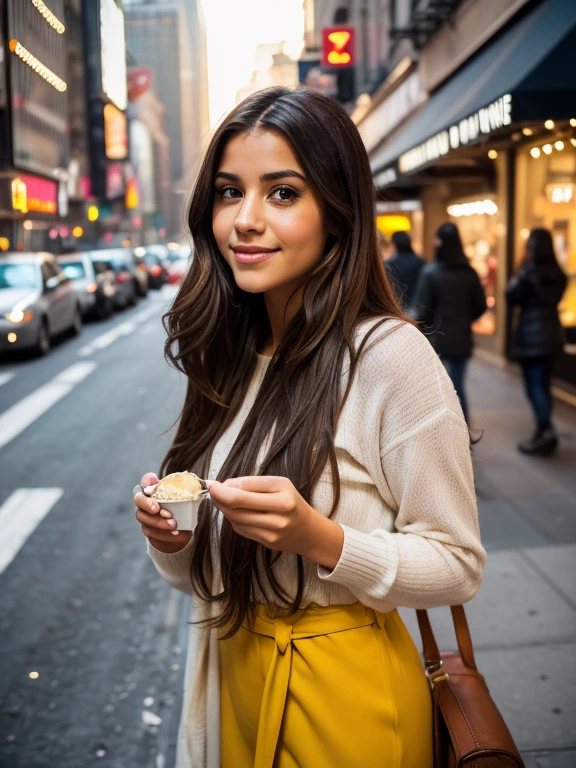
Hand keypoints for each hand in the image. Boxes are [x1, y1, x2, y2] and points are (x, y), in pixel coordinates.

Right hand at [134, 472, 191, 553]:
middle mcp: (145, 502)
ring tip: (174, 524)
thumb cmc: (182, 507)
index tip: (153, 483)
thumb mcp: (186, 498)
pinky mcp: (148, 530)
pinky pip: (152, 534)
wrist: (179, 528)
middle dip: (147, 503)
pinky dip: (165, 535)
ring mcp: (144, 517)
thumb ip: (191, 491)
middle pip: (138, 499)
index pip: (146, 481)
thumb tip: (208, 485)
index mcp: (155, 490)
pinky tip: (177, 534)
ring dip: (159, 522)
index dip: (147, 481)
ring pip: (144, 519)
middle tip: (157, 508)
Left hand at [209, 476, 343, 568]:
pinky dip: (233, 520)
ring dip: (224, 509)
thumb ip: (252, 484)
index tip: (213, 484)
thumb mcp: (278, 485)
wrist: (308, 531)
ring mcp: (273, 530)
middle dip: (219, 497)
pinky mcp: (267, 542)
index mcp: (283, 493)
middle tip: (212, 492)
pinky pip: (241, 529)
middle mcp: (280, 512)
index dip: (224, 487)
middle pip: (238, 504)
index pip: (245, 488)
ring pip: (236, 518)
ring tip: (221, 500)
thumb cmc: (290, 502)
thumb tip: (225, 485)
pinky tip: (234, 512)